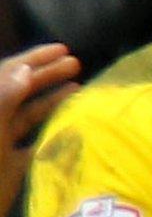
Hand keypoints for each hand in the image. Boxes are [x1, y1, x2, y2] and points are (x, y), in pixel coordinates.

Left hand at [2, 43, 81, 216]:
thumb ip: (3, 99)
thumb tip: (24, 70)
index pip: (7, 74)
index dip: (34, 59)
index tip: (64, 49)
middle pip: (19, 91)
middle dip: (46, 75)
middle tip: (78, 64)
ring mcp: (0, 145)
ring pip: (28, 116)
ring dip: (53, 101)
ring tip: (79, 89)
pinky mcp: (10, 167)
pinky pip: (35, 143)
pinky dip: (53, 133)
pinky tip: (73, 127)